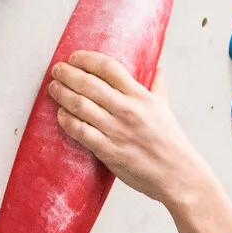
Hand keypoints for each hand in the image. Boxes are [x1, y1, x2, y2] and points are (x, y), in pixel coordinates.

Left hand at [47, 51, 210, 207]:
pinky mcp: (109, 151)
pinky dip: (67, 121)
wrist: (177, 174)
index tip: (75, 57)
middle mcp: (127, 110)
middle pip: (89, 84)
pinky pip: (81, 132)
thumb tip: (159, 69)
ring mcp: (116, 131)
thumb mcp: (165, 108)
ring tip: (54, 88)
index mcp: (140, 96)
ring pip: (81, 106)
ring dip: (63, 94)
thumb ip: (157, 86)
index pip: (109, 67)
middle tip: (57, 70)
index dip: (87, 59)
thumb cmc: (171, 142)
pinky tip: (61, 115)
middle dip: (68, 74)